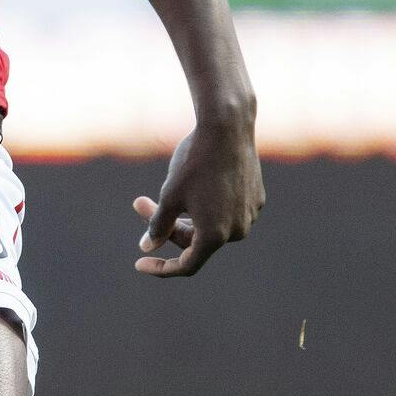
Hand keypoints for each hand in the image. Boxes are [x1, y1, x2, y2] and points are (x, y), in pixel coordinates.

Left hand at [133, 117, 263, 277]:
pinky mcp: (256, 198)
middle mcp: (237, 231)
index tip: (139, 263)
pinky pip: (226, 210)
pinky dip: (207, 203)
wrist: (227, 128)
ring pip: (211, 225)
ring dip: (186, 214)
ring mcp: (249, 215)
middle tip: (140, 202)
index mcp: (215, 235)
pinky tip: (199, 178)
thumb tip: (148, 246)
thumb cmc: (195, 161)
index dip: (161, 268)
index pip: (187, 264)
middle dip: (167, 226)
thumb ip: (158, 225)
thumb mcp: (170, 195)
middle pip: (195, 240)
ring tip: (170, 186)